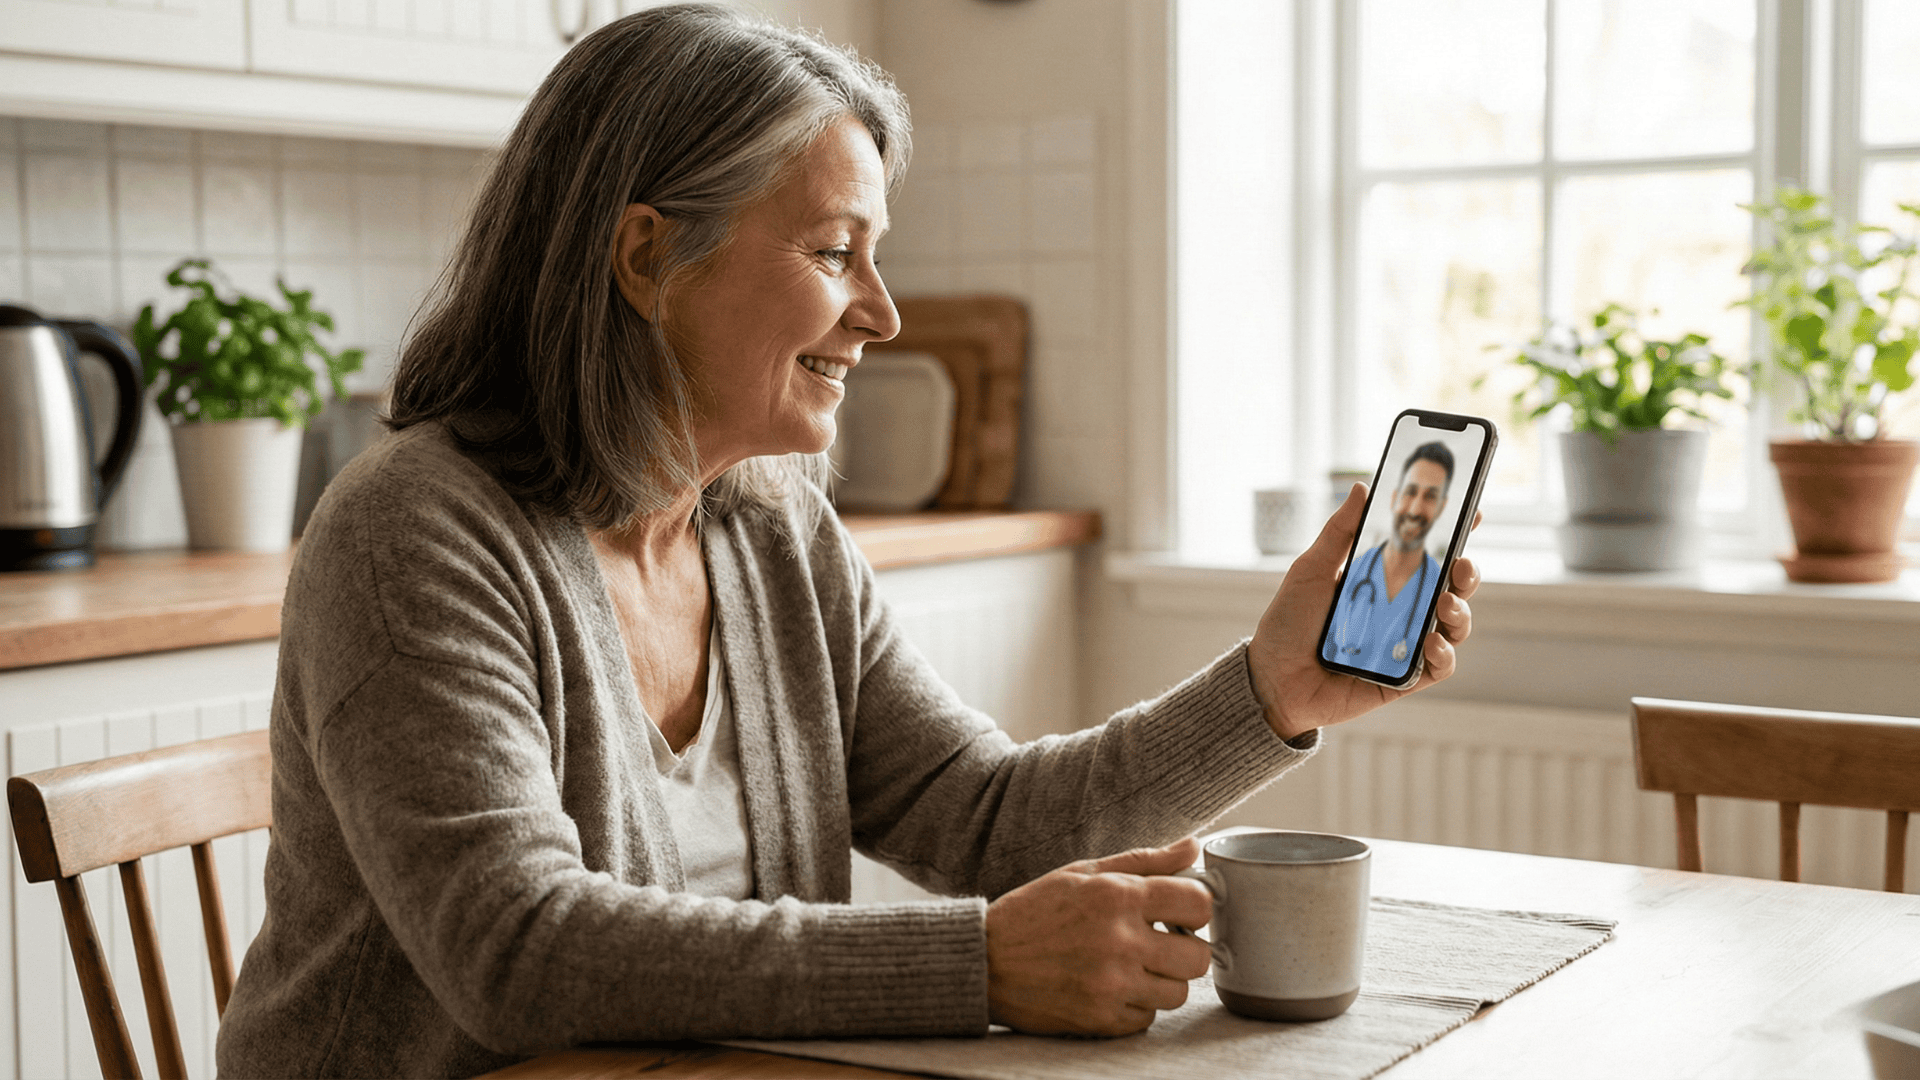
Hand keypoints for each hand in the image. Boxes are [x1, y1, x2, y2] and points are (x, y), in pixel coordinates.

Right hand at [985, 838, 1212, 1036]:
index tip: (1181, 912)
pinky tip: (1112, 987)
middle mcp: (1119, 941)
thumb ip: (1145, 860)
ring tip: (1134, 966)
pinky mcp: (1100, 1019)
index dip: (1196, 908)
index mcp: (1118, 896)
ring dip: (1162, 981)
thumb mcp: (1084, 871)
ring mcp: (1111, 985)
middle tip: (1160, 943)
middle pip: (1199, 957)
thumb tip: (1193, 846)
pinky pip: (1146, 1018)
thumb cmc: (1034, 911)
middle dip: (1185, 949)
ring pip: (1177, 993)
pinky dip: (1136, 1006)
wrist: (984, 960)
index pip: (1199, 904)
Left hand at [1247, 483, 1482, 740]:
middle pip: (1451, 588)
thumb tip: (1362, 487)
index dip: (1454, 534)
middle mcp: (1400, 610)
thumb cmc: (1288, 623)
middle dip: (1466, 574)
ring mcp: (1406, 644)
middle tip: (1461, 565)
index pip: (1425, 554)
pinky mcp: (1405, 679)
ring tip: (1444, 602)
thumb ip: (1339, 532)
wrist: (1272, 680)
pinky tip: (1430, 642)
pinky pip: (1440, 666)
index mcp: (1382, 579)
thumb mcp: (1311, 570)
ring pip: (1454, 625)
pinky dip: (1443, 653)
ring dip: (1459, 611)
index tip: (1471, 513)